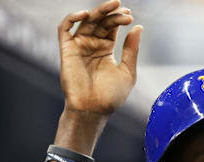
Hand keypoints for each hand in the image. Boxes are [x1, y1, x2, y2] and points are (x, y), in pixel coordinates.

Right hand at [58, 0, 142, 115]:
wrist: (94, 109)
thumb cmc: (111, 96)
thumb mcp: (127, 71)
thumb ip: (131, 49)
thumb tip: (138, 27)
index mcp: (105, 49)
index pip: (111, 27)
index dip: (119, 18)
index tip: (130, 16)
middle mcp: (91, 45)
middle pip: (100, 21)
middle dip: (111, 13)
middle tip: (123, 8)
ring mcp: (79, 46)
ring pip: (85, 21)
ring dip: (98, 11)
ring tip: (112, 6)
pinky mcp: (67, 50)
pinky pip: (64, 28)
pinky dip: (72, 18)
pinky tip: (85, 14)